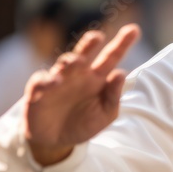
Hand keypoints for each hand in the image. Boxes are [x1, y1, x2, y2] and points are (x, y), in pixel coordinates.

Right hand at [24, 25, 139, 165]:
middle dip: (91, 42)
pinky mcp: (39, 90)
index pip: (111, 57)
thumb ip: (113, 97)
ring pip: (64, 63)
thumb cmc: (83, 124)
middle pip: (86, 52)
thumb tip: (120, 73)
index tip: (134, 29)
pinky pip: (41, 81)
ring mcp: (58, 80)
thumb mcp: (105, 115)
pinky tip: (56, 82)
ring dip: (71, 61)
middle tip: (98, 37)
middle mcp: (78, 74)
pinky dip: (47, 80)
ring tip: (79, 62)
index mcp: (97, 78)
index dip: (122, 43)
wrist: (56, 142)